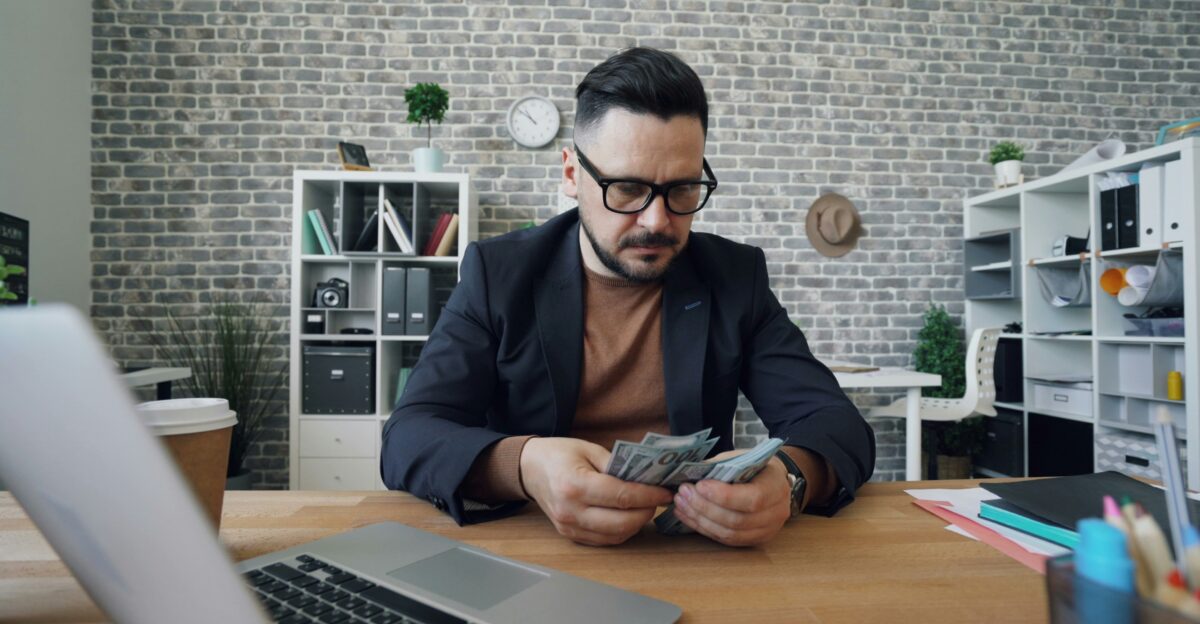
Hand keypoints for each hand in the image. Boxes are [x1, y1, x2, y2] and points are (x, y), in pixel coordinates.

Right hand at [519, 437, 673, 545]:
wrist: (529, 468)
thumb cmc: (559, 454)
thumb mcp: (589, 449)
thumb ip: (617, 465)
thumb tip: (646, 478)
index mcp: (574, 485)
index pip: (622, 496)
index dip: (649, 496)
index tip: (665, 492)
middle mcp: (570, 510)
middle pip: (622, 522)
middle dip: (646, 512)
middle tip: (657, 499)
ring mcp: (569, 526)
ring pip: (616, 536)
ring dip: (636, 524)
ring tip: (645, 507)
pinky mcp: (570, 535)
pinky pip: (604, 540)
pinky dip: (622, 531)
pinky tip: (629, 516)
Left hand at [670, 450, 791, 546]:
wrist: (773, 481)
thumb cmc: (754, 465)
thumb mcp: (741, 458)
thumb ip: (719, 466)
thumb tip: (688, 472)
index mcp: (776, 487)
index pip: (752, 499)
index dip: (723, 496)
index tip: (699, 485)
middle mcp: (776, 513)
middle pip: (737, 520)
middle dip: (705, 507)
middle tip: (684, 493)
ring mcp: (766, 531)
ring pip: (730, 534)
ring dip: (701, 520)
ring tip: (681, 504)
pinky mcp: (753, 540)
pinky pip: (726, 540)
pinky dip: (704, 529)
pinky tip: (688, 516)